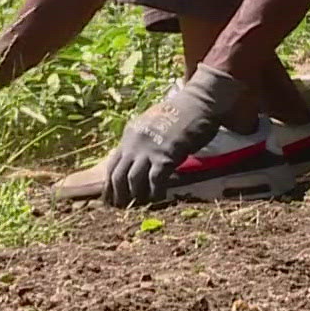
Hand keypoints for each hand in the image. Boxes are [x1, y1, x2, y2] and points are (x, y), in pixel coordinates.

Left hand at [103, 64, 247, 206]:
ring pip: (133, 180)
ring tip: (142, 204)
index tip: (111, 198)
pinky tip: (159, 197)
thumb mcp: (153, 124)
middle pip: (118, 175)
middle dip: (118, 195)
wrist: (199, 102)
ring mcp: (150, 149)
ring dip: (136, 196)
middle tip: (122, 208)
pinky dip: (155, 192)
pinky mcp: (166, 155)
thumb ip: (143, 140)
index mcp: (130, 135)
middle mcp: (135, 143)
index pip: (112, 165)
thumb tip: (139, 159)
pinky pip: (155, 180)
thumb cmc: (182, 114)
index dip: (109, 185)